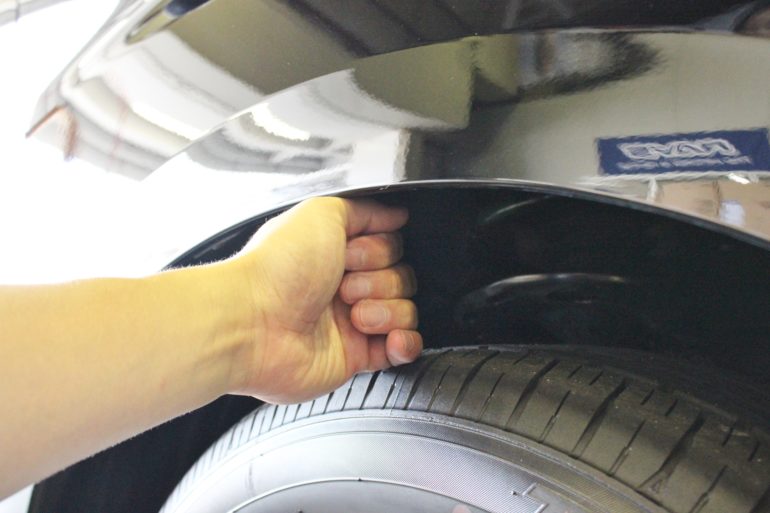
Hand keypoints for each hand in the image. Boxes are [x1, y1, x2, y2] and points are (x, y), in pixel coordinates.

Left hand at [228, 197, 421, 403]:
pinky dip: (405, 343)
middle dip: (380, 281)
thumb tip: (396, 213)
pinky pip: (402, 350)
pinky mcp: (357, 357)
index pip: (391, 247)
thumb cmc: (277, 269)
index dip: (379, 250)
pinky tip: (391, 337)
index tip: (352, 254)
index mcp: (336, 253)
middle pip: (402, 278)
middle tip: (344, 286)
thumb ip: (365, 209)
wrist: (253, 324)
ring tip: (354, 316)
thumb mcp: (321, 213)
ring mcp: (352, 322)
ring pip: (405, 312)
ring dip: (388, 311)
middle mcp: (345, 286)